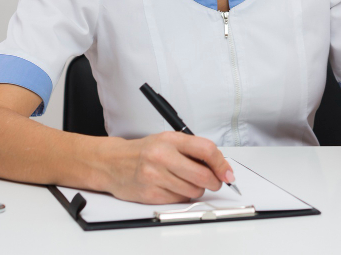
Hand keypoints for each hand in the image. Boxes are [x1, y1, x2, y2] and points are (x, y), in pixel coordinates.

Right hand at [106, 131, 234, 203]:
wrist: (112, 163)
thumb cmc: (144, 151)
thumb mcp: (167, 140)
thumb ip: (192, 150)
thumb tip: (220, 166)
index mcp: (170, 139)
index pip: (205, 149)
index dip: (222, 164)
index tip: (228, 173)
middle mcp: (162, 156)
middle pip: (203, 175)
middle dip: (214, 181)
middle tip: (213, 181)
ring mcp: (155, 176)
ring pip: (194, 190)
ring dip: (196, 189)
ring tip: (185, 180)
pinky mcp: (150, 194)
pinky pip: (179, 200)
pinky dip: (181, 196)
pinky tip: (171, 187)